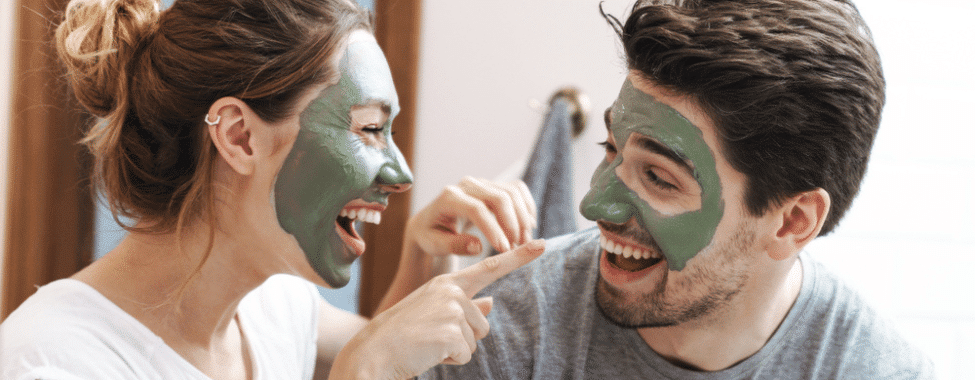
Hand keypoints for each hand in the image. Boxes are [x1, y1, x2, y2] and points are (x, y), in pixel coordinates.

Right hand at [332, 240, 544, 379]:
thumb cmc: (404, 334)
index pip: (490, 267)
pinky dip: (449, 360)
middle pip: (481, 324)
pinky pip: (465, 354)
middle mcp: (451, 290)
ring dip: (454, 350)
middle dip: (462, 339)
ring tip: (427, 343)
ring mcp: (452, 309)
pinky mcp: (452, 331)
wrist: (374, 351)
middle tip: (429, 337)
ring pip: (474, 340)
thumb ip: (464, 308)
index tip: (542, 243)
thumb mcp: (434, 315)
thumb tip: (490, 303)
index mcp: (447, 282)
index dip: (519, 256)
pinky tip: (428, 352)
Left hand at [406, 177, 536, 256]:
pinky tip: (528, 226)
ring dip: (522, 218)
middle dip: (513, 224)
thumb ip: (454, 245)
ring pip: (512, 193)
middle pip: (499, 198)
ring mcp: (482, 183)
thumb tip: (478, 246)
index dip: (493, 229)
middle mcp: (466, 185)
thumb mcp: (434, 244)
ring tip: (522, 242)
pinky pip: (517, 189)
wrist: (432, 220)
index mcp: (448, 198)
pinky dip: (526, 207)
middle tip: (517, 248)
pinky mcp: (493, 185)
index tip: (504, 249)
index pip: (476, 209)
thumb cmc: (431, 235)